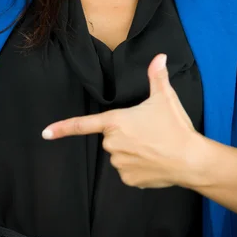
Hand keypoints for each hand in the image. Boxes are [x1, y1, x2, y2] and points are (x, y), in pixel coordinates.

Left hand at [41, 54, 203, 189]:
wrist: (191, 160)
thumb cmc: (175, 127)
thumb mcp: (165, 97)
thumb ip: (157, 76)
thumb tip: (160, 56)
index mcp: (116, 122)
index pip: (83, 125)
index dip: (62, 128)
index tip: (45, 133)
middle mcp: (113, 144)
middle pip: (111, 137)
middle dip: (124, 134)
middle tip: (148, 131)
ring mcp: (120, 164)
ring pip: (119, 154)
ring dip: (131, 151)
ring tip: (154, 146)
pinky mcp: (129, 180)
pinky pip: (127, 171)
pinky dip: (138, 167)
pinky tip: (154, 161)